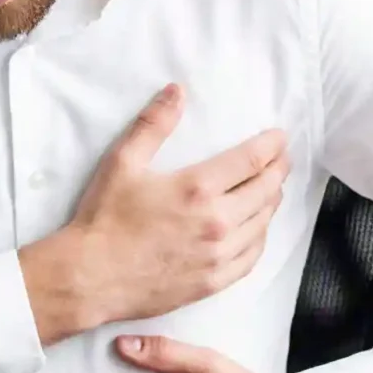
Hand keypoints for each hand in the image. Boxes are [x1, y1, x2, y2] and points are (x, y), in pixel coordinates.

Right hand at [20, 84, 289, 343]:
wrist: (90, 277)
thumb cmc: (104, 218)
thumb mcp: (123, 162)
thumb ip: (153, 125)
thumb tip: (176, 91)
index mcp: (198, 188)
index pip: (252, 160)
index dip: (272, 146)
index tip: (280, 138)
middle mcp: (217, 222)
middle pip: (266, 191)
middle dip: (279, 170)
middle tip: (282, 160)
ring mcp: (218, 256)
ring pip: (262, 224)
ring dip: (272, 202)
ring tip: (272, 189)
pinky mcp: (213, 282)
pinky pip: (251, 257)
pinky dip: (260, 238)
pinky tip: (257, 229)